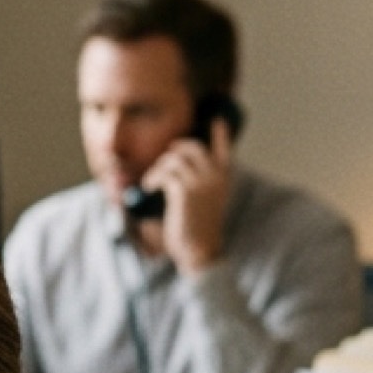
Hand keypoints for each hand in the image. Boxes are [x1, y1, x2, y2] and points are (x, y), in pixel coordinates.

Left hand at [140, 115, 231, 275]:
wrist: (201, 250)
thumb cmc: (199, 230)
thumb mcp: (206, 204)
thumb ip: (201, 185)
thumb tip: (180, 171)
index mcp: (223, 180)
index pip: (224, 151)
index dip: (220, 135)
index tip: (216, 121)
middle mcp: (215, 177)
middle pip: (193, 149)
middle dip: (177, 149)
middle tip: (166, 157)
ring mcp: (201, 183)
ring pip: (175, 160)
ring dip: (159, 168)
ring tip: (151, 181)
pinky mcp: (184, 191)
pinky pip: (165, 173)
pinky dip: (153, 178)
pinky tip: (148, 188)